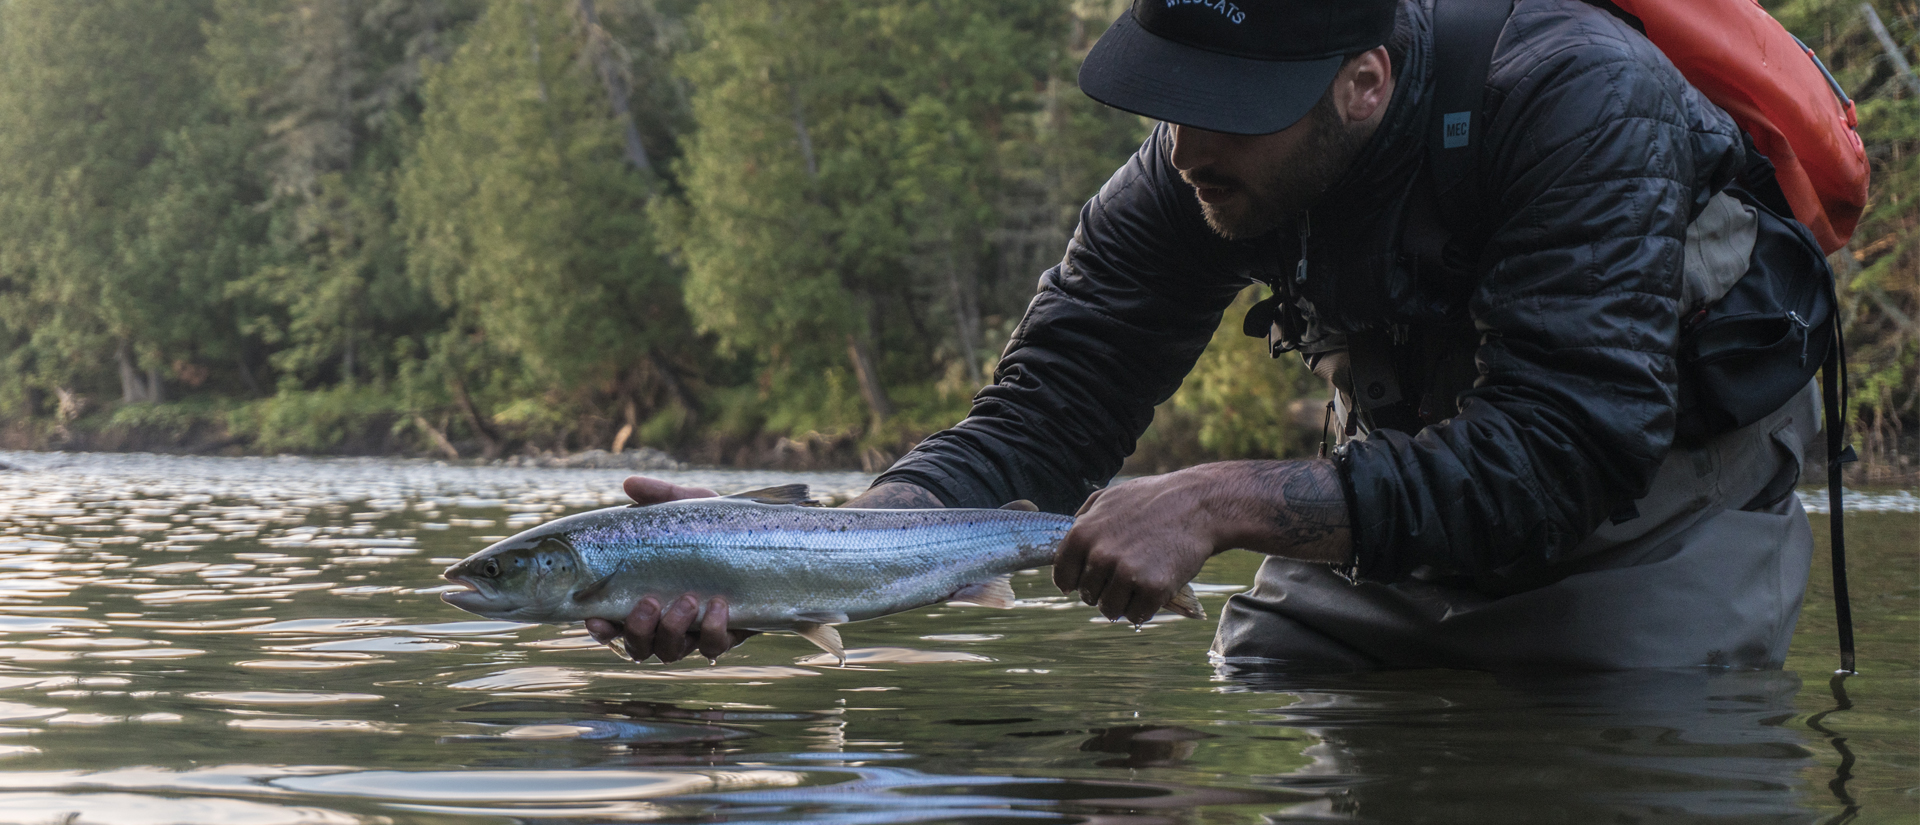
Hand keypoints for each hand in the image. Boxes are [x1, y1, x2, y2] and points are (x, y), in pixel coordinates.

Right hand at [586, 478, 941, 662]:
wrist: (787, 534)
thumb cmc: (730, 522)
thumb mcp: (695, 504)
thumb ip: (662, 495)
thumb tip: (628, 483)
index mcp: (652, 592)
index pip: (614, 621)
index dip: (599, 627)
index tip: (591, 618)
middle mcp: (673, 619)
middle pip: (639, 646)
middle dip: (636, 632)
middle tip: (646, 604)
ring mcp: (703, 629)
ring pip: (673, 653)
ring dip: (672, 632)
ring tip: (686, 601)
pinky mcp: (735, 631)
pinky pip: (716, 646)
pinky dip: (713, 629)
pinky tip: (719, 606)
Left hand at [1052, 469, 1225, 624]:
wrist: (1198, 505)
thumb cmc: (1153, 499)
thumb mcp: (1109, 497)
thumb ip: (1084, 519)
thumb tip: (1067, 542)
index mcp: (1083, 533)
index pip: (1063, 575)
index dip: (1072, 582)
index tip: (1080, 585)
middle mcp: (1101, 556)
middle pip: (1087, 595)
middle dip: (1101, 591)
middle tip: (1122, 578)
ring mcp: (1127, 574)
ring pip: (1109, 610)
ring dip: (1121, 604)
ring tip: (1136, 587)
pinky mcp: (1154, 589)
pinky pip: (1136, 616)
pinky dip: (1143, 609)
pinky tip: (1152, 592)